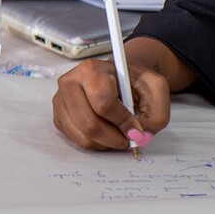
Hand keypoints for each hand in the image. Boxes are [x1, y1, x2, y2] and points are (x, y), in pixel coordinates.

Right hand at [51, 36, 197, 150]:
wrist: (117, 76)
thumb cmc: (133, 81)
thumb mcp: (156, 89)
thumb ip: (156, 114)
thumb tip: (140, 137)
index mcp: (91, 70)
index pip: (103, 103)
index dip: (122, 121)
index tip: (136, 130)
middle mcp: (69, 83)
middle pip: (89, 123)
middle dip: (115, 138)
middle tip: (129, 139)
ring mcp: (60, 100)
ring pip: (82, 136)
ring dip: (106, 143)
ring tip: (118, 135)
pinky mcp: (58, 115)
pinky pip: (76, 139)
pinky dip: (95, 143)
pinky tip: (106, 132)